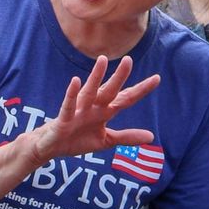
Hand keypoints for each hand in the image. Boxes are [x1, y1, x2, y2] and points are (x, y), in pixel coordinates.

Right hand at [27, 55, 159, 164]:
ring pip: (89, 92)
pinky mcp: (64, 119)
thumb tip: (151, 137)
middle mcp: (93, 107)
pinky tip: (75, 81)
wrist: (50, 147)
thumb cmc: (77, 139)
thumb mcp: (106, 140)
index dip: (141, 90)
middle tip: (129, 60)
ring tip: (102, 60)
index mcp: (104, 111)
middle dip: (119, 77)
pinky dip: (71, 94)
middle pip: (109, 90)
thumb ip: (127, 137)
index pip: (125, 98)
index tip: (157, 78)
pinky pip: (68, 105)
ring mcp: (78, 111)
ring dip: (95, 77)